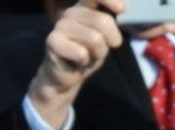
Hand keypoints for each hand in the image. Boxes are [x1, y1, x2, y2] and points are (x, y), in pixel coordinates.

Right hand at [28, 0, 124, 129]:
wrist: (67, 76)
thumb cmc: (87, 55)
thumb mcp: (105, 38)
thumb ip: (110, 23)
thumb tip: (122, 10)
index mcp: (83, 7)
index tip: (122, 10)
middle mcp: (71, 13)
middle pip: (102, 21)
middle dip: (110, 39)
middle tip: (102, 50)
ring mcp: (60, 26)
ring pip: (95, 38)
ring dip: (97, 53)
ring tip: (88, 57)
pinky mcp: (52, 41)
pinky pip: (81, 53)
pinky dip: (84, 62)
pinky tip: (76, 62)